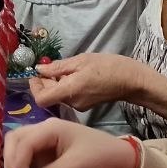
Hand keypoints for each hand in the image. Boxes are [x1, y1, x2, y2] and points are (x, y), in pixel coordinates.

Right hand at [4, 117, 136, 167]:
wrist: (118, 159)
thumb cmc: (99, 157)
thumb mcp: (75, 166)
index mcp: (51, 128)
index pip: (23, 142)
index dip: (17, 162)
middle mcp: (44, 130)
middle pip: (15, 139)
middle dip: (10, 160)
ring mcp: (44, 140)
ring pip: (18, 146)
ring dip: (14, 163)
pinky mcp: (47, 151)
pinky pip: (27, 156)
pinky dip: (22, 167)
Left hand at [28, 53, 146, 111]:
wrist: (131, 80)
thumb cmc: (108, 67)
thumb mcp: (81, 61)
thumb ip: (58, 67)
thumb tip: (39, 69)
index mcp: (69, 92)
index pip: (41, 99)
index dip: (35, 87)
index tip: (36, 74)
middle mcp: (72, 103)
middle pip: (49, 97)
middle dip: (45, 82)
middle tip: (49, 66)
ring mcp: (79, 106)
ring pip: (58, 96)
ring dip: (55, 83)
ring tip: (63, 68)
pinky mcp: (85, 105)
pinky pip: (68, 96)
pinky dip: (66, 86)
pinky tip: (73, 76)